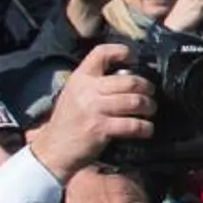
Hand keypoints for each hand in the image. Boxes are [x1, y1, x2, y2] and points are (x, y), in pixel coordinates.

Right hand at [28, 44, 154, 178]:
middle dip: (147, 87)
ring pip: (135, 101)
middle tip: (150, 93)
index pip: (101, 53)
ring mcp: (94, 109)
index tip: (133, 60)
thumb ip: (96, 82)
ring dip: (149, 106)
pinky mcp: (100, 128)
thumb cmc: (69, 120)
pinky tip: (147, 129)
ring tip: (150, 110)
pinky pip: (132, 124)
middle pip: (130, 81)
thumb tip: (128, 73)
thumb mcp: (75, 93)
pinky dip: (145, 127)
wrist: (52, 150)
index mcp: (80, 78)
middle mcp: (87, 90)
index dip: (122, 52)